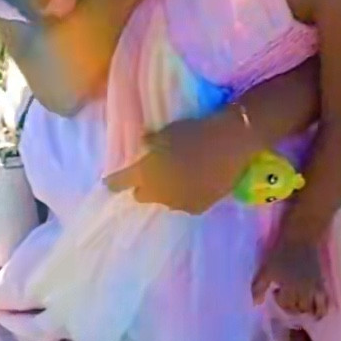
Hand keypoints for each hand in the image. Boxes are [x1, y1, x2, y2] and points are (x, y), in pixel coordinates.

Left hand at [106, 110, 252, 214]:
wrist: (230, 144)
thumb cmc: (195, 133)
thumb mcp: (168, 132)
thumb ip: (152, 143)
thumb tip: (145, 145)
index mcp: (146, 173)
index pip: (119, 182)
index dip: (114, 182)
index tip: (109, 183)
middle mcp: (158, 193)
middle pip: (141, 195)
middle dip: (144, 187)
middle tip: (155, 174)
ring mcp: (178, 204)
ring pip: (164, 201)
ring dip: (167, 192)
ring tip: (181, 177)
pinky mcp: (197, 208)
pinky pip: (184, 204)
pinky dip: (186, 196)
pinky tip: (196, 184)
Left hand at [253, 233, 328, 318]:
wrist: (301, 238)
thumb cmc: (281, 253)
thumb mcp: (266, 269)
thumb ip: (259, 287)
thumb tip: (256, 303)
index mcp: (289, 288)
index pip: (286, 305)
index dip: (279, 301)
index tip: (276, 291)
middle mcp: (304, 291)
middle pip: (299, 308)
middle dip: (292, 307)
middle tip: (287, 297)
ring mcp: (314, 288)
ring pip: (313, 308)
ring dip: (306, 310)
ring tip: (300, 305)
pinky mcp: (321, 283)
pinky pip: (325, 301)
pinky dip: (322, 309)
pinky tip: (317, 312)